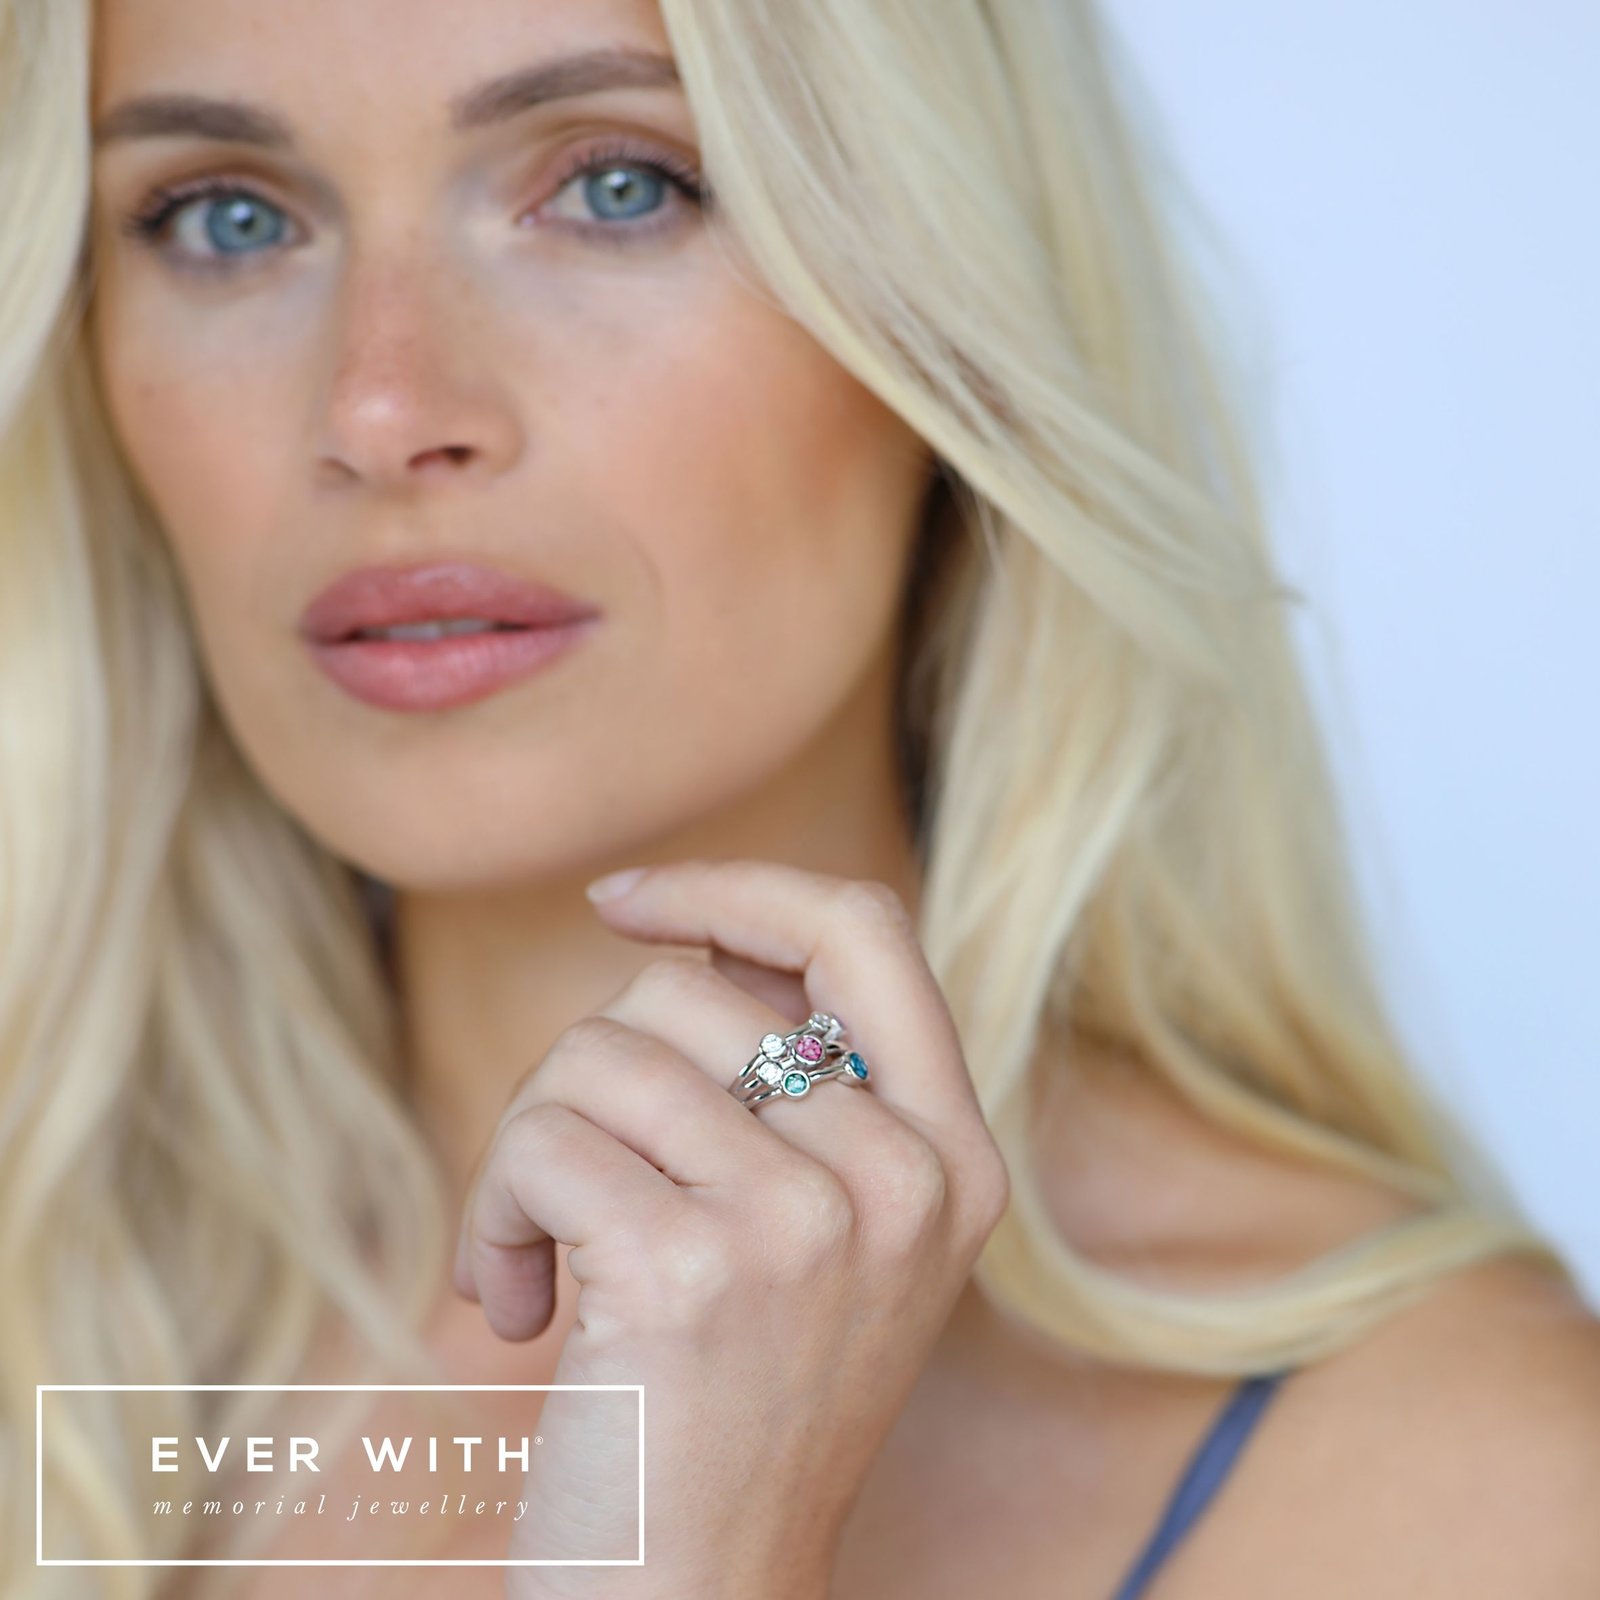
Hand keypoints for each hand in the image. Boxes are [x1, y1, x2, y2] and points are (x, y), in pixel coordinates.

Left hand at [452, 858, 1011, 1599]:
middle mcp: (903, 1177)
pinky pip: (541, 1143)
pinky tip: (512, 1305)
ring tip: (539, 1256)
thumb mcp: (824, 1236)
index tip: (626, 901)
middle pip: (688, 990)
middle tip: (574, 1183)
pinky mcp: (695, 1270)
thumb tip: (685, 938)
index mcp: (950, 1155)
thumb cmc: (732, 1404)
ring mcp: (810, 1221)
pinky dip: (492, 1214)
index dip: (739, 887)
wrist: (703, 1598)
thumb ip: (791, 1088)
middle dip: (590, 1070)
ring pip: (596, 1056)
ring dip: (527, 1149)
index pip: (863, 929)